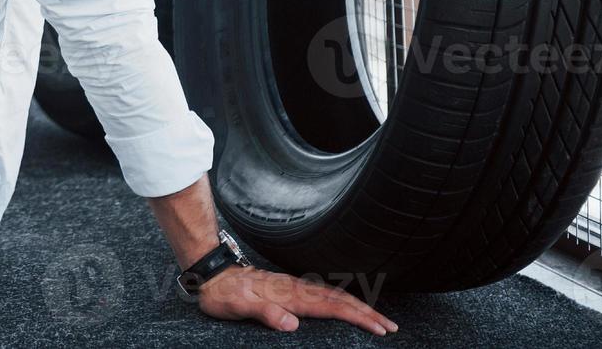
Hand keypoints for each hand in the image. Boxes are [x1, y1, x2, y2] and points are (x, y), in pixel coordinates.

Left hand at [196, 265, 398, 335]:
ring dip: (357, 306)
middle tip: (391, 327)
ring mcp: (292, 286)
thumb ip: (265, 313)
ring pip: (333, 295)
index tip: (380, 329)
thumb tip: (291, 324)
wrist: (210, 273)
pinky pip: (321, 294)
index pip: (331, 307)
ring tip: (377, 318)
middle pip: (339, 299)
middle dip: (367, 313)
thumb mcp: (239, 306)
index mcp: (290, 296)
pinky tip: (344, 305)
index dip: (357, 318)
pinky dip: (340, 300)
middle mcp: (295, 289)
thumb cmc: (223, 293)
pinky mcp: (287, 287)